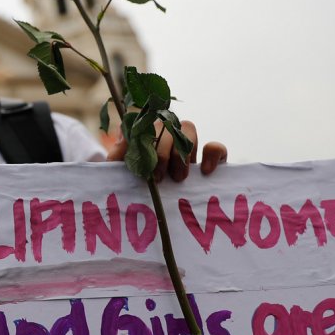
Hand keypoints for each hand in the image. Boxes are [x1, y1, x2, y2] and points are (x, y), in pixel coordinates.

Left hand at [106, 119, 226, 181]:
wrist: (150, 211)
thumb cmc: (134, 189)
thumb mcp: (120, 176)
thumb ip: (118, 154)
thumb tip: (123, 131)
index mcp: (147, 136)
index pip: (148, 123)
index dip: (147, 142)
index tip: (145, 167)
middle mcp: (168, 137)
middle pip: (168, 125)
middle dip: (163, 153)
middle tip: (158, 178)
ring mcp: (189, 147)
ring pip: (189, 128)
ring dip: (182, 152)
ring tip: (179, 178)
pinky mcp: (210, 160)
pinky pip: (216, 148)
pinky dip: (212, 154)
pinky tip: (204, 171)